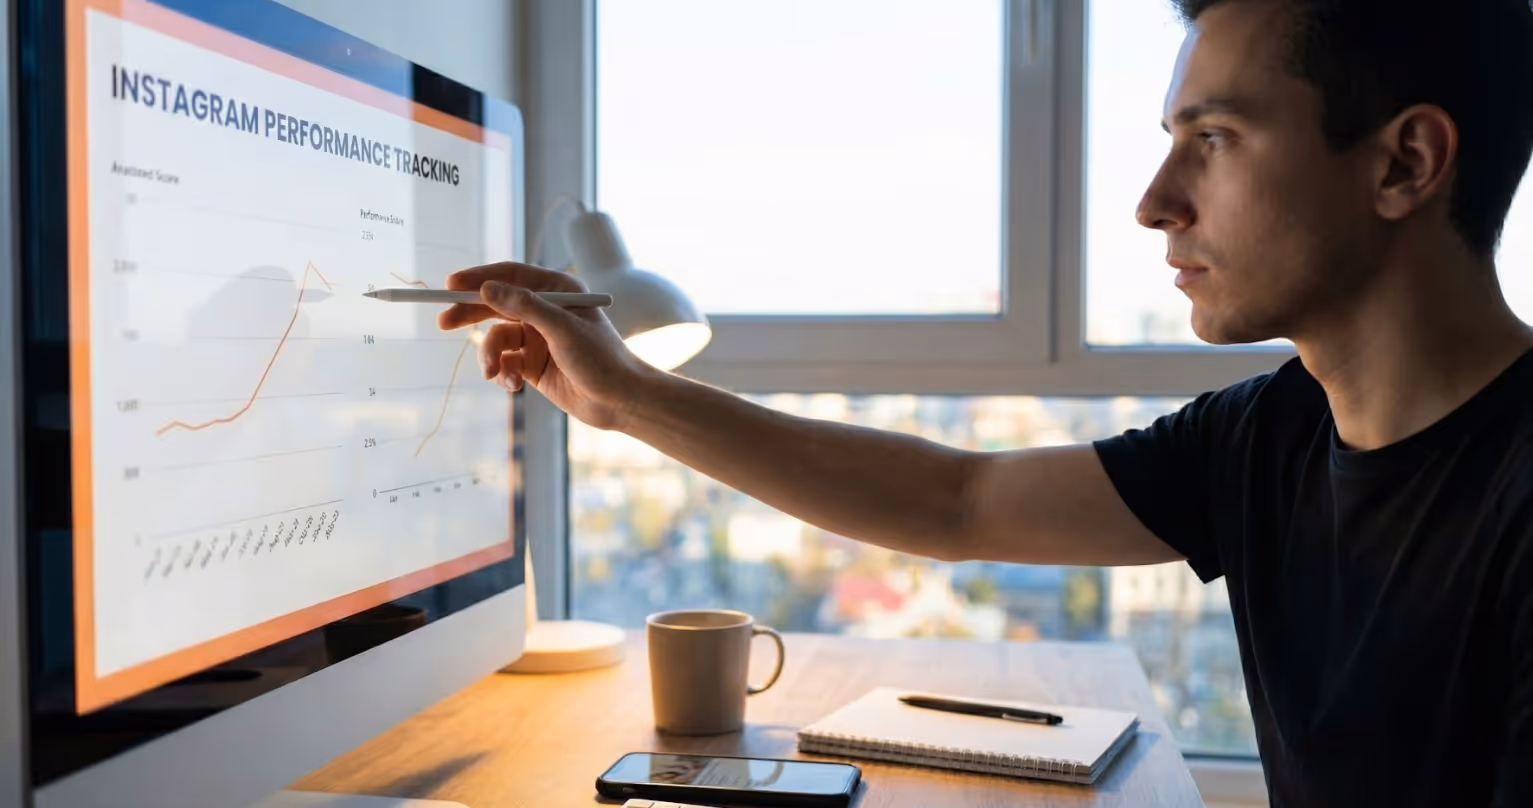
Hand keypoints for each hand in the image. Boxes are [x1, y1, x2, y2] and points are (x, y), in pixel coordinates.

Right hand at [438, 262, 654, 429]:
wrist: (620, 401)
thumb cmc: (601, 358)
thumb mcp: (562, 329)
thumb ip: (524, 307)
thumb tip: (487, 288)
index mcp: (558, 290)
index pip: (510, 275)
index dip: (479, 278)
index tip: (450, 284)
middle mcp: (545, 310)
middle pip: (496, 304)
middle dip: (470, 315)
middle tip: (443, 322)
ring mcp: (538, 337)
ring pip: (496, 339)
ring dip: (491, 357)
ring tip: (494, 373)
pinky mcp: (533, 364)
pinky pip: (504, 362)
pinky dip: (503, 373)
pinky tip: (513, 385)